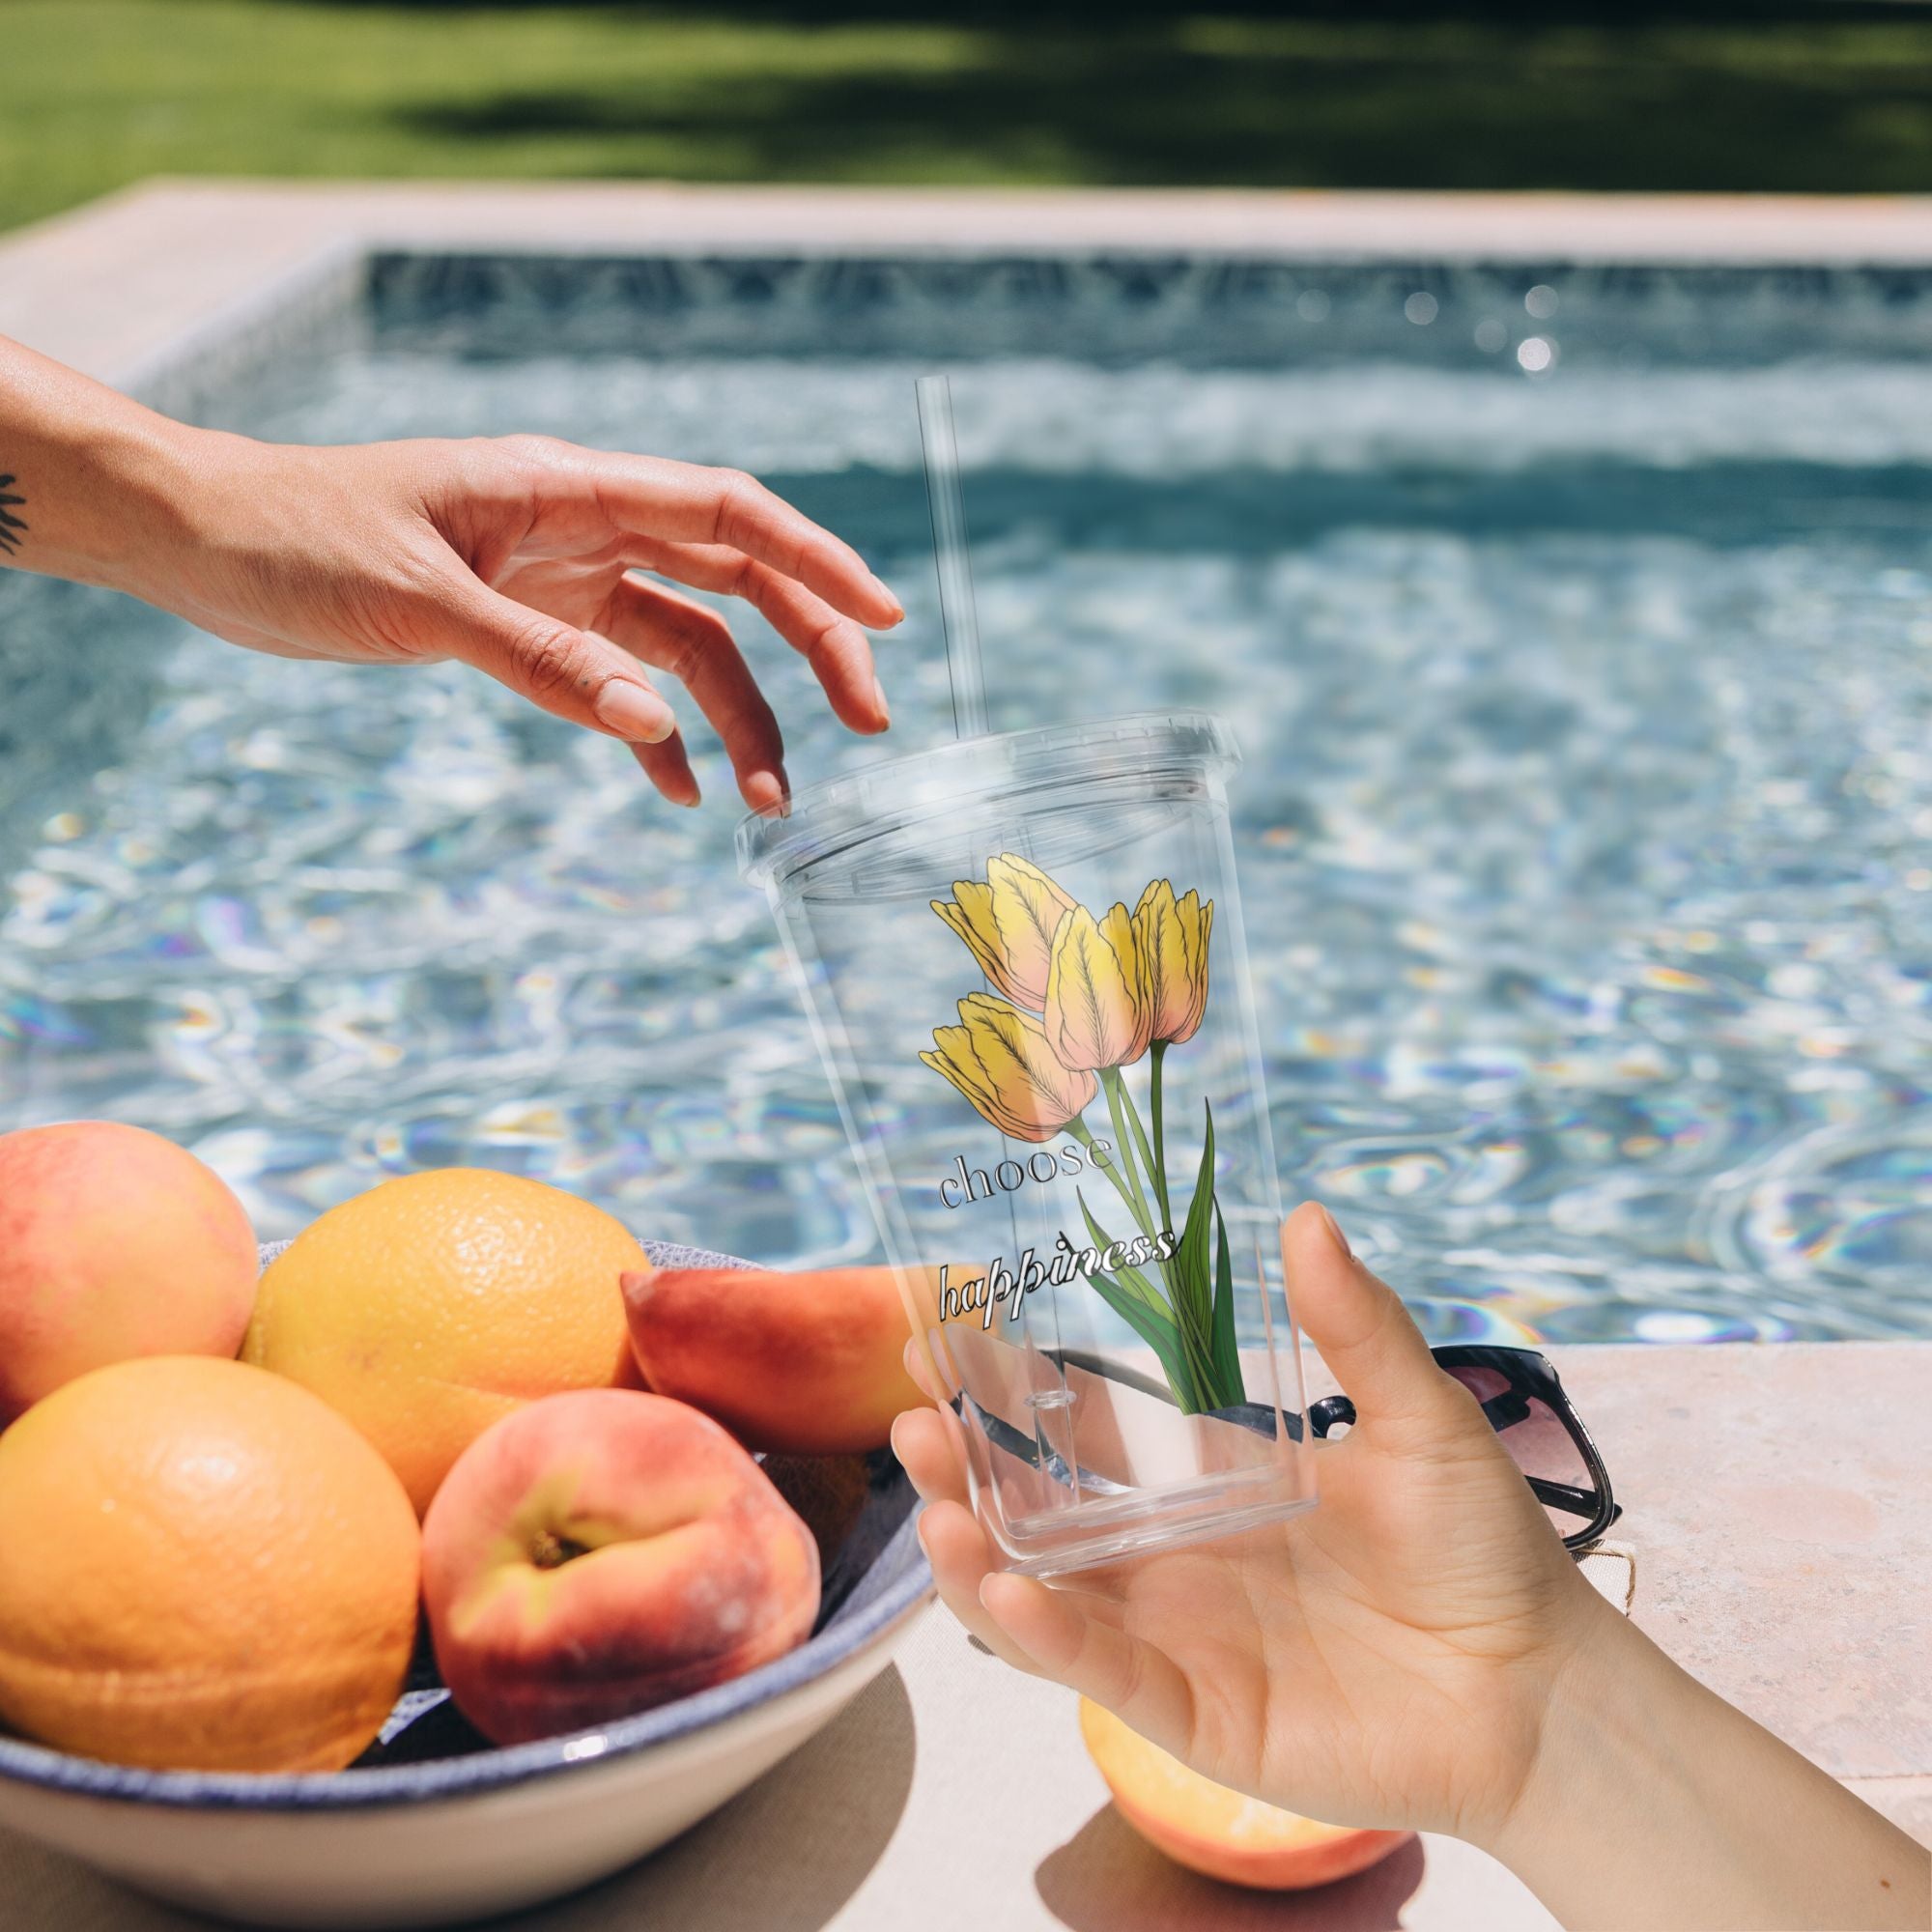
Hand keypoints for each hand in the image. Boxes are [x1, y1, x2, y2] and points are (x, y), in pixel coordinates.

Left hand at [144, 428, 903, 811]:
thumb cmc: (294, 540)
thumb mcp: (416, 600)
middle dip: (810, 647)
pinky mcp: (530, 623)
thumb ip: (540, 659)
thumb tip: (658, 729)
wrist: (205, 542)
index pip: (727, 512)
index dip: (817, 561)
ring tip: (771, 798)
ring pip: (689, 642)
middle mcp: (582, 525)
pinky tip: (679, 792)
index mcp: (566, 486)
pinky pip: (623, 679)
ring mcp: (562, 577)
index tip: (886, 619)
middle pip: (735, 578)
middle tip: (867, 723)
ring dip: (740, 715)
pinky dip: (659, 735)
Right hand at [892, 1201, 1613, 1847]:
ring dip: (977, 1555)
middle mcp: (1176, 1559)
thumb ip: (1356, 1328)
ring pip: (1044, 1597)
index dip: (1017, 1392)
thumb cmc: (1485, 1549)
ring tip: (933, 1503)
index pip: (1088, 1431)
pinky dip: (1042, 1636)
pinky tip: (1001, 1588)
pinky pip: (1101, 1672)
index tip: (950, 1337)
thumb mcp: (1420, 1419)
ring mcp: (1178, 1637)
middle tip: (909, 1416)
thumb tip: (1307, 1217)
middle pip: (1039, 1513)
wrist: (1542, 1688)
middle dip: (967, 1469)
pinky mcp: (1197, 1712)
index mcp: (1212, 1484)